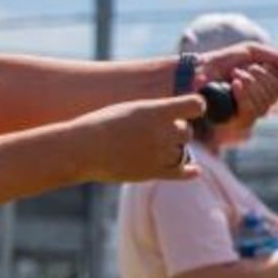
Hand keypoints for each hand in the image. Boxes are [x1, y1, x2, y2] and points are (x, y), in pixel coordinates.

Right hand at [86, 95, 205, 183]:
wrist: (82, 149)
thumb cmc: (101, 123)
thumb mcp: (130, 108)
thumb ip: (154, 111)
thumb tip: (173, 115)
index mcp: (156, 111)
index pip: (195, 105)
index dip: (195, 105)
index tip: (191, 107)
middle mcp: (162, 132)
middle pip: (186, 131)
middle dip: (176, 129)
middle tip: (155, 130)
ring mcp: (159, 154)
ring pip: (182, 151)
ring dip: (173, 148)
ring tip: (152, 146)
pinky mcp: (153, 172)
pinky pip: (180, 172)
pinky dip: (189, 172)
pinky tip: (195, 171)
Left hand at [200, 43, 277, 121]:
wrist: (197, 72)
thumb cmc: (222, 62)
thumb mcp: (251, 52)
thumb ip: (276, 58)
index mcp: (268, 84)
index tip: (263, 65)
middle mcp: (263, 100)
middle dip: (260, 75)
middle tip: (242, 69)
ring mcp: (251, 111)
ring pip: (267, 100)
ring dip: (250, 82)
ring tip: (233, 76)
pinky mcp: (239, 121)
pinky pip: (253, 109)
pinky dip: (244, 93)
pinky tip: (234, 85)